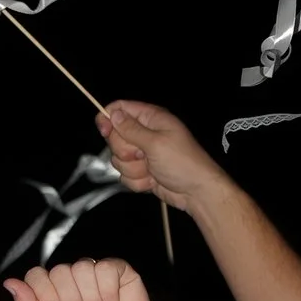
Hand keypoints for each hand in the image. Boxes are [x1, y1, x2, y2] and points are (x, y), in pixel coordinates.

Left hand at [3, 256, 156, 300]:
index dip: (45, 293)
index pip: (36, 274)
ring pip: (82, 268)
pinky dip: (108, 292)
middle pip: (60, 271)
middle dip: (70, 300)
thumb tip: (8, 282)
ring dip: (91, 299)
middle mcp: (72, 275)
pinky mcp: (118, 270)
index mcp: (52, 286)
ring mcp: (94, 270)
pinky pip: (106, 268)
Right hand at [98, 99, 220, 214]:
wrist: (196, 191)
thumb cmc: (183, 163)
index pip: (120, 109)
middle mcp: (145, 134)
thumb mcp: (155, 143)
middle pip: (115, 137)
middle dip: (125, 151)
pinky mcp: (141, 171)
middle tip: (143, 155)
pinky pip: (125, 175)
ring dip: (133, 169)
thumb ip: (131, 129)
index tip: (104, 131)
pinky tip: (153, 180)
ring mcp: (143, 154)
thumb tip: (113, 114)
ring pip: (118, 160)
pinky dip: (137, 181)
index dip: (108, 118)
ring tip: (152, 169)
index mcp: (151, 119)